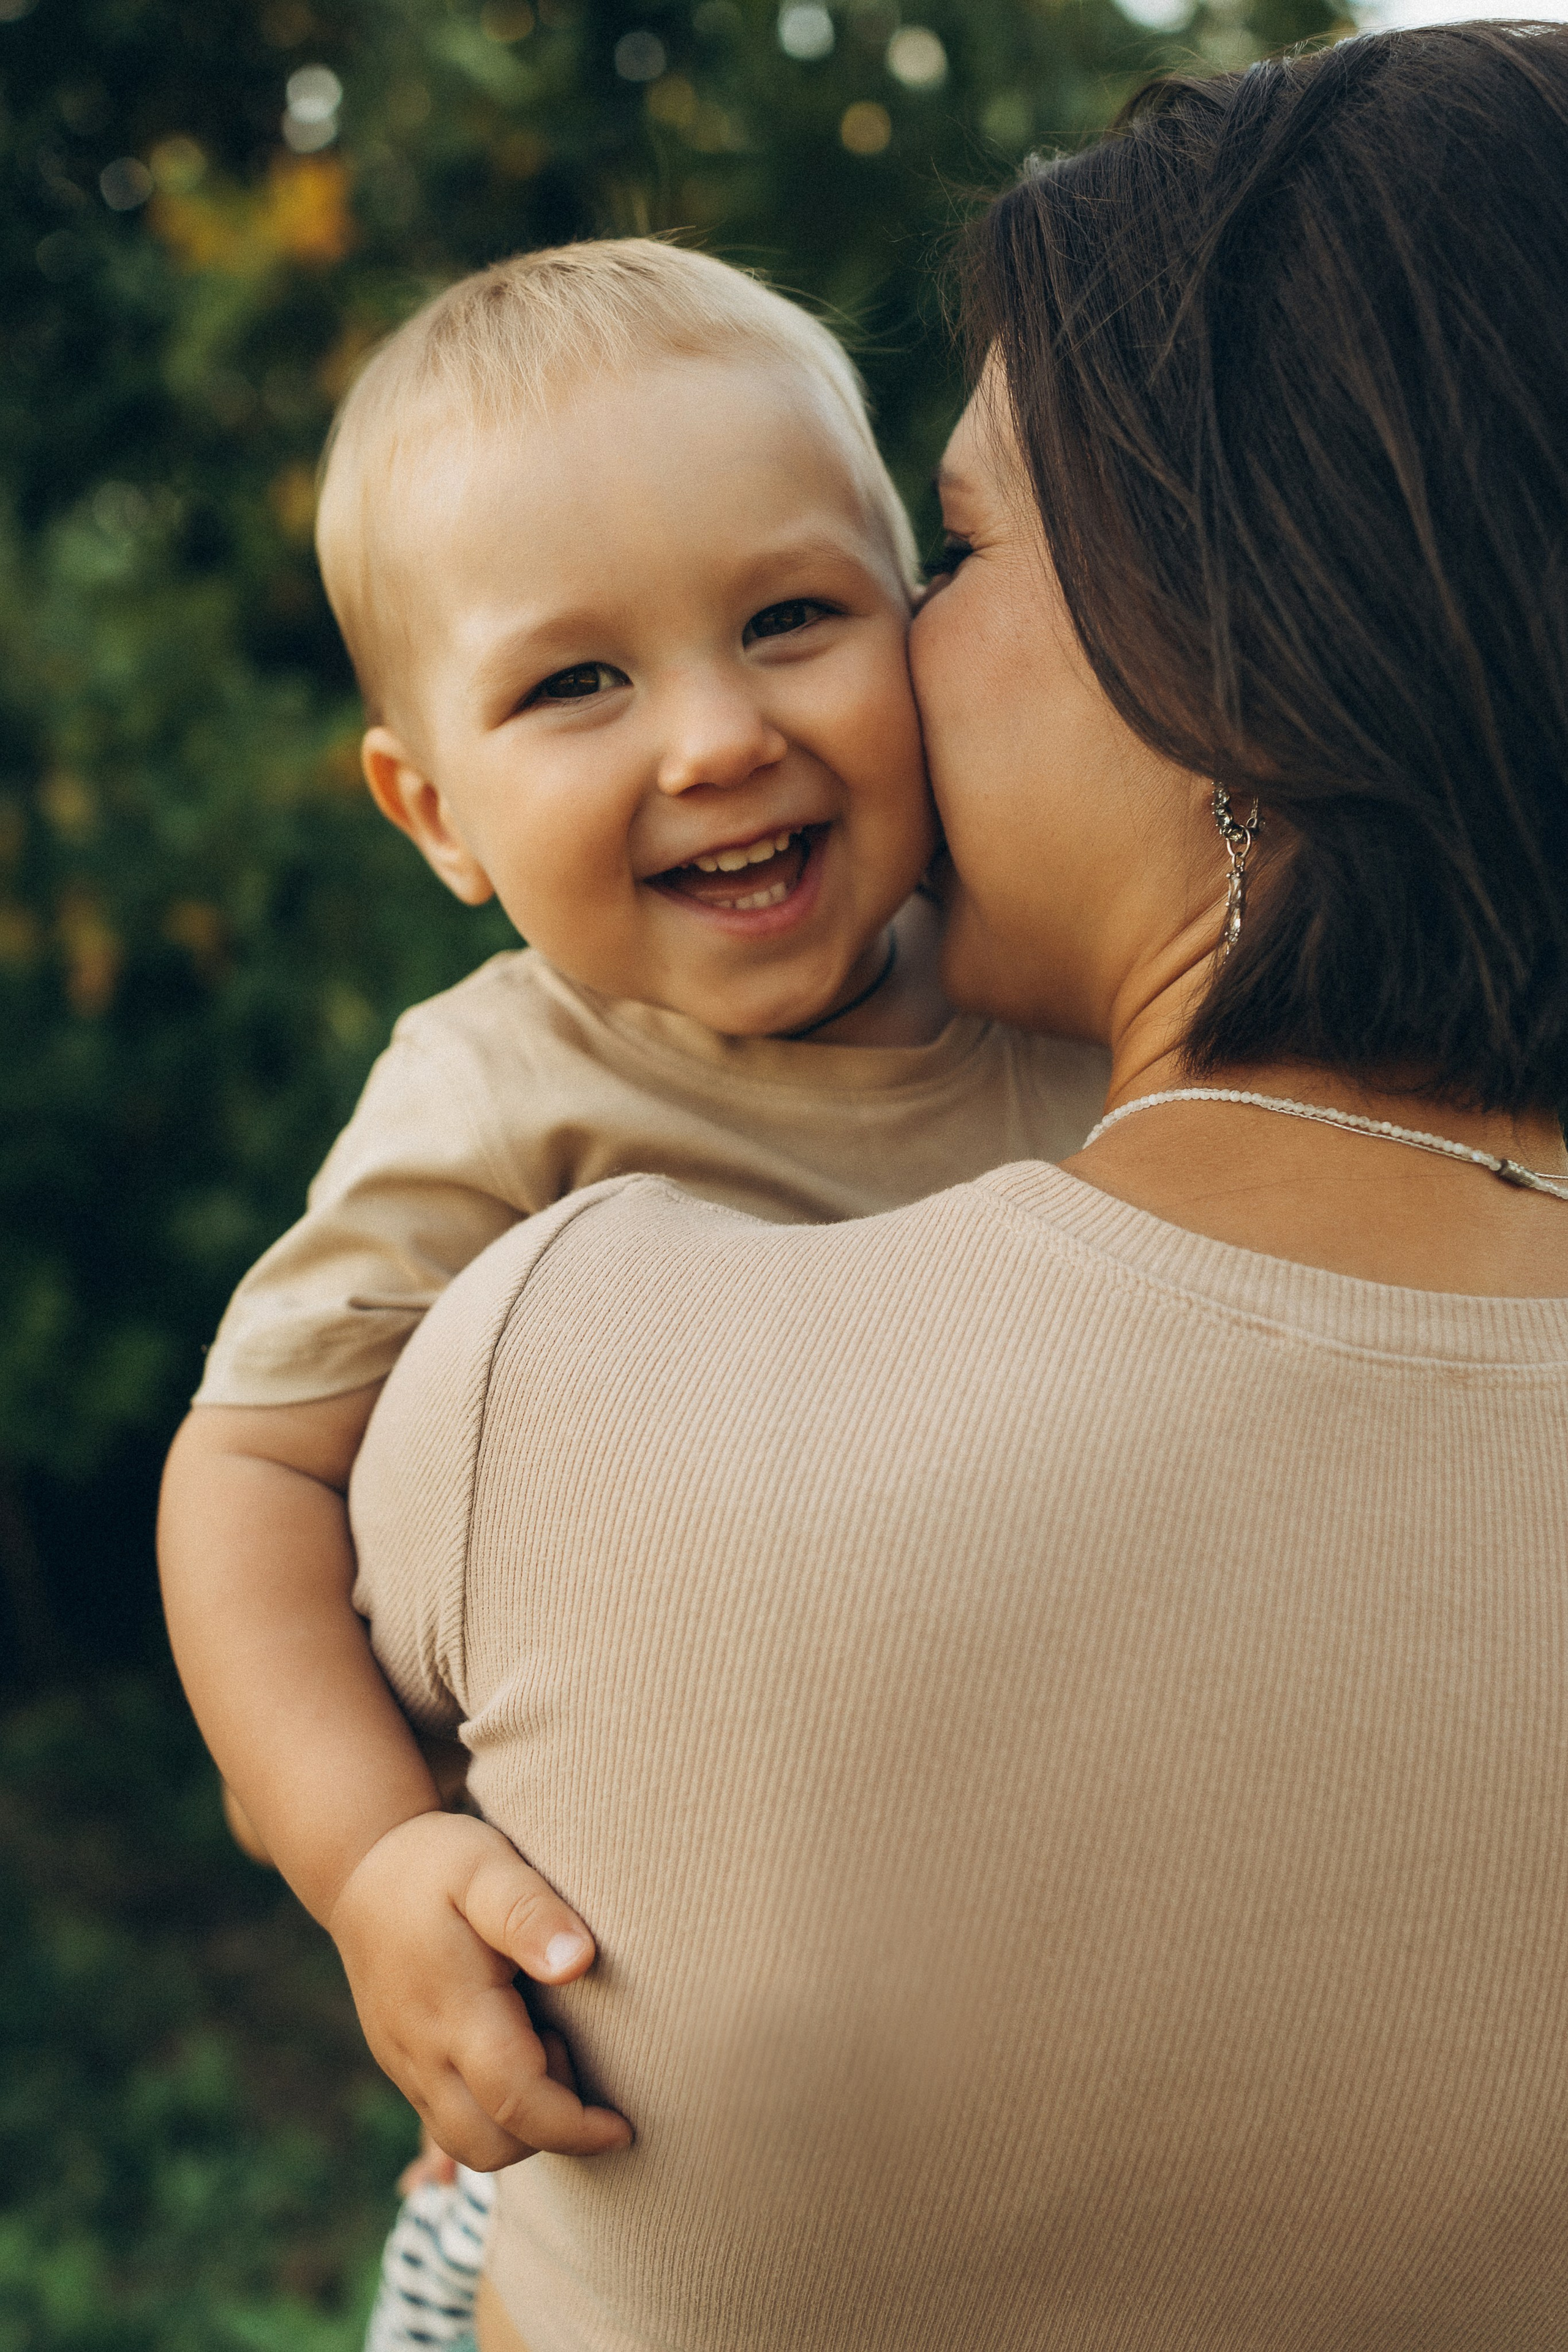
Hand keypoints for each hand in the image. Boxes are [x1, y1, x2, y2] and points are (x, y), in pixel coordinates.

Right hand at [327, 1811, 633, 2170]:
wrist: (361, 1870)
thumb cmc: (438, 1864)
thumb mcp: (487, 1867)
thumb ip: (530, 1913)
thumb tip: (579, 1962)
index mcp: (452, 2010)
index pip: (516, 2102)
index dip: (575, 2127)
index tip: (623, 2127)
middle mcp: (422, 2053)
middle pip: (488, 2144)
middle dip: (550, 2132)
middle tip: (570, 2051)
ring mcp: (405, 2065)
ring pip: (464, 2143)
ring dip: (520, 2125)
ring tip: (542, 2044)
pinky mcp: (402, 2066)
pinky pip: (447, 2122)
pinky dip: (492, 2116)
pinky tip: (516, 2053)